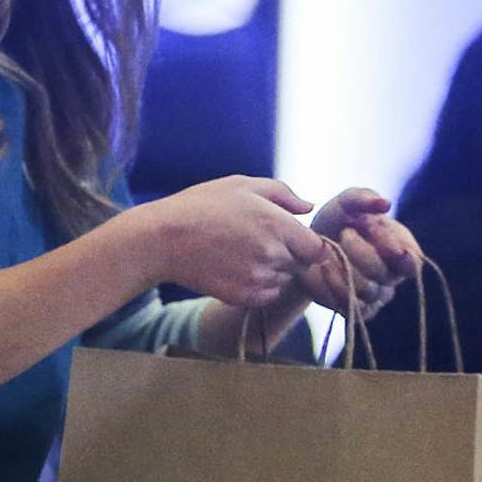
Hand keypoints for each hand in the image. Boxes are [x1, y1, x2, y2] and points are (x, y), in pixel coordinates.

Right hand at [138, 176, 329, 308]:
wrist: (164, 238)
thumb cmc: (201, 204)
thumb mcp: (241, 185)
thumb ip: (282, 193)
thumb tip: (308, 208)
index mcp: (276, 223)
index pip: (317, 247)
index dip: (305, 241)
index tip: (288, 235)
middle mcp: (272, 253)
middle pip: (302, 264)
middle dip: (289, 254)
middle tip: (258, 240)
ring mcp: (259, 277)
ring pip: (285, 280)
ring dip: (274, 270)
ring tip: (243, 252)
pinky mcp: (244, 296)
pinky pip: (268, 295)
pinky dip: (260, 285)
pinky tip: (237, 267)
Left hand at [301, 188, 421, 317]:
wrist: (304, 246)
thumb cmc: (336, 222)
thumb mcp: (346, 203)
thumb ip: (363, 198)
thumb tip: (385, 204)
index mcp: (400, 249)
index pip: (412, 259)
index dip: (395, 246)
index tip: (372, 226)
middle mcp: (391, 276)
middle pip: (388, 274)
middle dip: (364, 252)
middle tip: (345, 233)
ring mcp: (374, 295)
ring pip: (368, 290)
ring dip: (347, 267)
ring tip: (329, 248)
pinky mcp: (353, 309)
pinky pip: (350, 305)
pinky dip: (335, 285)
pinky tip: (324, 267)